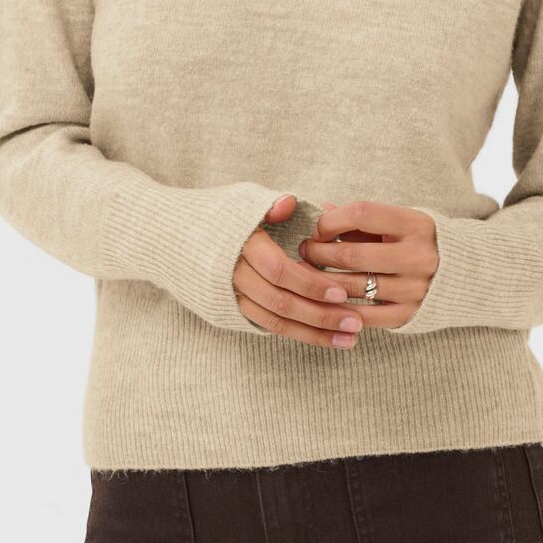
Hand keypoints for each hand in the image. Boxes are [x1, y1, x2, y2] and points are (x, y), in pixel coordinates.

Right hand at [232, 195, 372, 348]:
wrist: (187, 237)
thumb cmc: (226, 217)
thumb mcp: (245, 203)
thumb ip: (271, 206)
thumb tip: (288, 203)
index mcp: (242, 246)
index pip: (279, 271)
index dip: (310, 283)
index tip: (340, 292)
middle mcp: (235, 275)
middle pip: (281, 301)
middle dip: (320, 315)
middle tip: (355, 321)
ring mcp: (234, 296)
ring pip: (277, 321)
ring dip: (315, 332)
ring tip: (350, 338)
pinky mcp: (237, 309)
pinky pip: (271, 326)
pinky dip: (301, 334)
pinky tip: (328, 339)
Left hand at [298, 200, 438, 330]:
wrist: (463, 274)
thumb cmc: (418, 242)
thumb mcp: (399, 222)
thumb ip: (362, 220)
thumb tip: (324, 211)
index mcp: (415, 224)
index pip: (362, 213)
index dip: (331, 220)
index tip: (318, 228)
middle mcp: (417, 256)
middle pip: (352, 255)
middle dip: (319, 253)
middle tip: (305, 251)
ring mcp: (414, 288)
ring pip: (353, 286)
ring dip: (321, 281)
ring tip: (308, 274)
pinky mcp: (409, 314)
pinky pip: (364, 316)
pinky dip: (340, 308)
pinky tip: (326, 300)